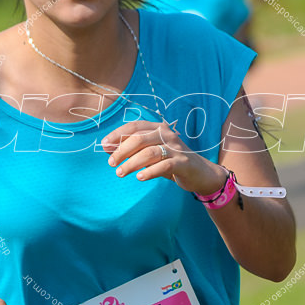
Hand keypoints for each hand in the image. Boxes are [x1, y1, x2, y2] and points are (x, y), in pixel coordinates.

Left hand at [101, 120, 226, 196]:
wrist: (200, 173)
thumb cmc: (171, 161)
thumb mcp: (151, 152)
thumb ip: (133, 149)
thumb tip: (107, 148)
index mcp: (158, 128)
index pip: (134, 127)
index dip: (117, 135)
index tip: (104, 146)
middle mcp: (167, 134)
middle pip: (139, 139)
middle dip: (121, 151)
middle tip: (111, 163)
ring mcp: (176, 148)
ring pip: (149, 153)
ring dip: (131, 163)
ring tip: (120, 173)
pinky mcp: (183, 163)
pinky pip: (163, 166)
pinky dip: (149, 172)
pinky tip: (139, 177)